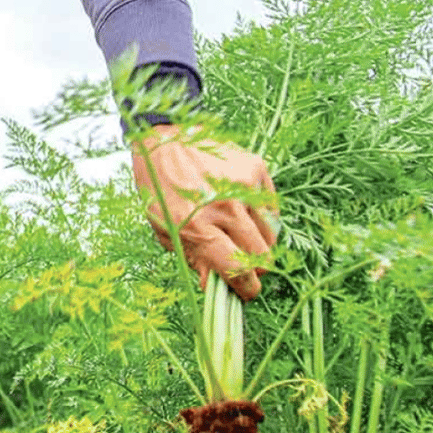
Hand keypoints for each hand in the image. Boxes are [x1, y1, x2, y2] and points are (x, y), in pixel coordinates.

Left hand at [130, 124, 277, 300]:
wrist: (164, 140)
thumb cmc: (161, 190)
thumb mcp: (165, 230)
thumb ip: (194, 260)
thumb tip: (217, 287)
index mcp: (196, 226)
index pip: (237, 271)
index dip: (246, 289)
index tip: (245, 292)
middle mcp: (224, 207)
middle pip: (262, 257)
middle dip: (255, 270)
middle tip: (242, 266)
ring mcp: (244, 186)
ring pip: (271, 235)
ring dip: (258, 243)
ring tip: (237, 234)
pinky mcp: (256, 169)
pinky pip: (272, 208)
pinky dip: (261, 217)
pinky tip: (240, 209)